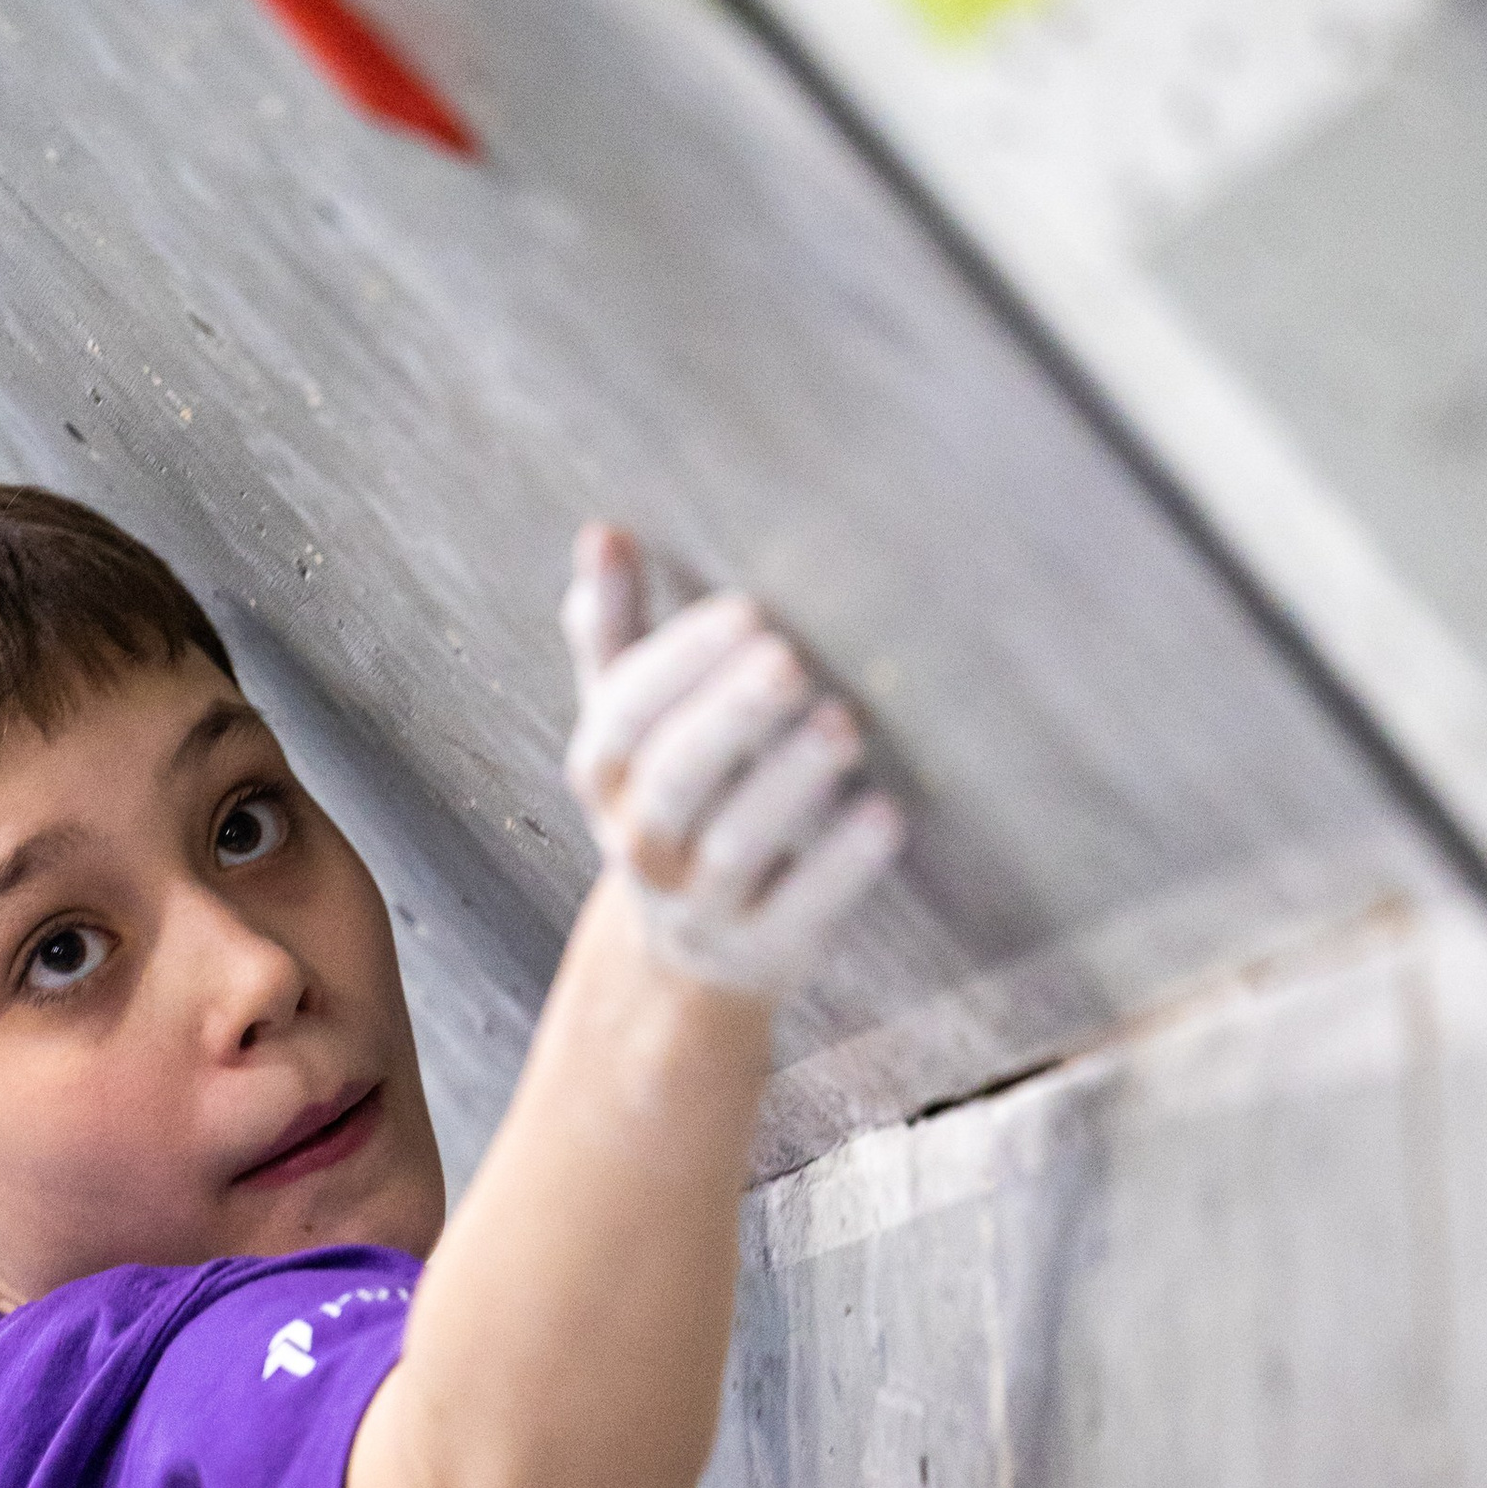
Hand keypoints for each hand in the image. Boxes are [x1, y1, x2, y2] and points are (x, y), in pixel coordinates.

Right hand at [559, 523, 901, 1000]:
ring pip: (732, 847)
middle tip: (790, 660)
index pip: (625, 716)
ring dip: (786, 784)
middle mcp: (641, 843)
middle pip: (672, 781)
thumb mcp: (630, 726)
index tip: (747, 610)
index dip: (679, 663)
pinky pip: (798, 912)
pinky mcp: (763, 951)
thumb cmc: (671, 798)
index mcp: (604, 773)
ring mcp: (699, 906)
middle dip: (729, 718)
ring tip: (842, 725)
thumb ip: (613, 634)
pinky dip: (839, 868)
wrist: (687, 955)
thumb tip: (602, 532)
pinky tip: (884, 815)